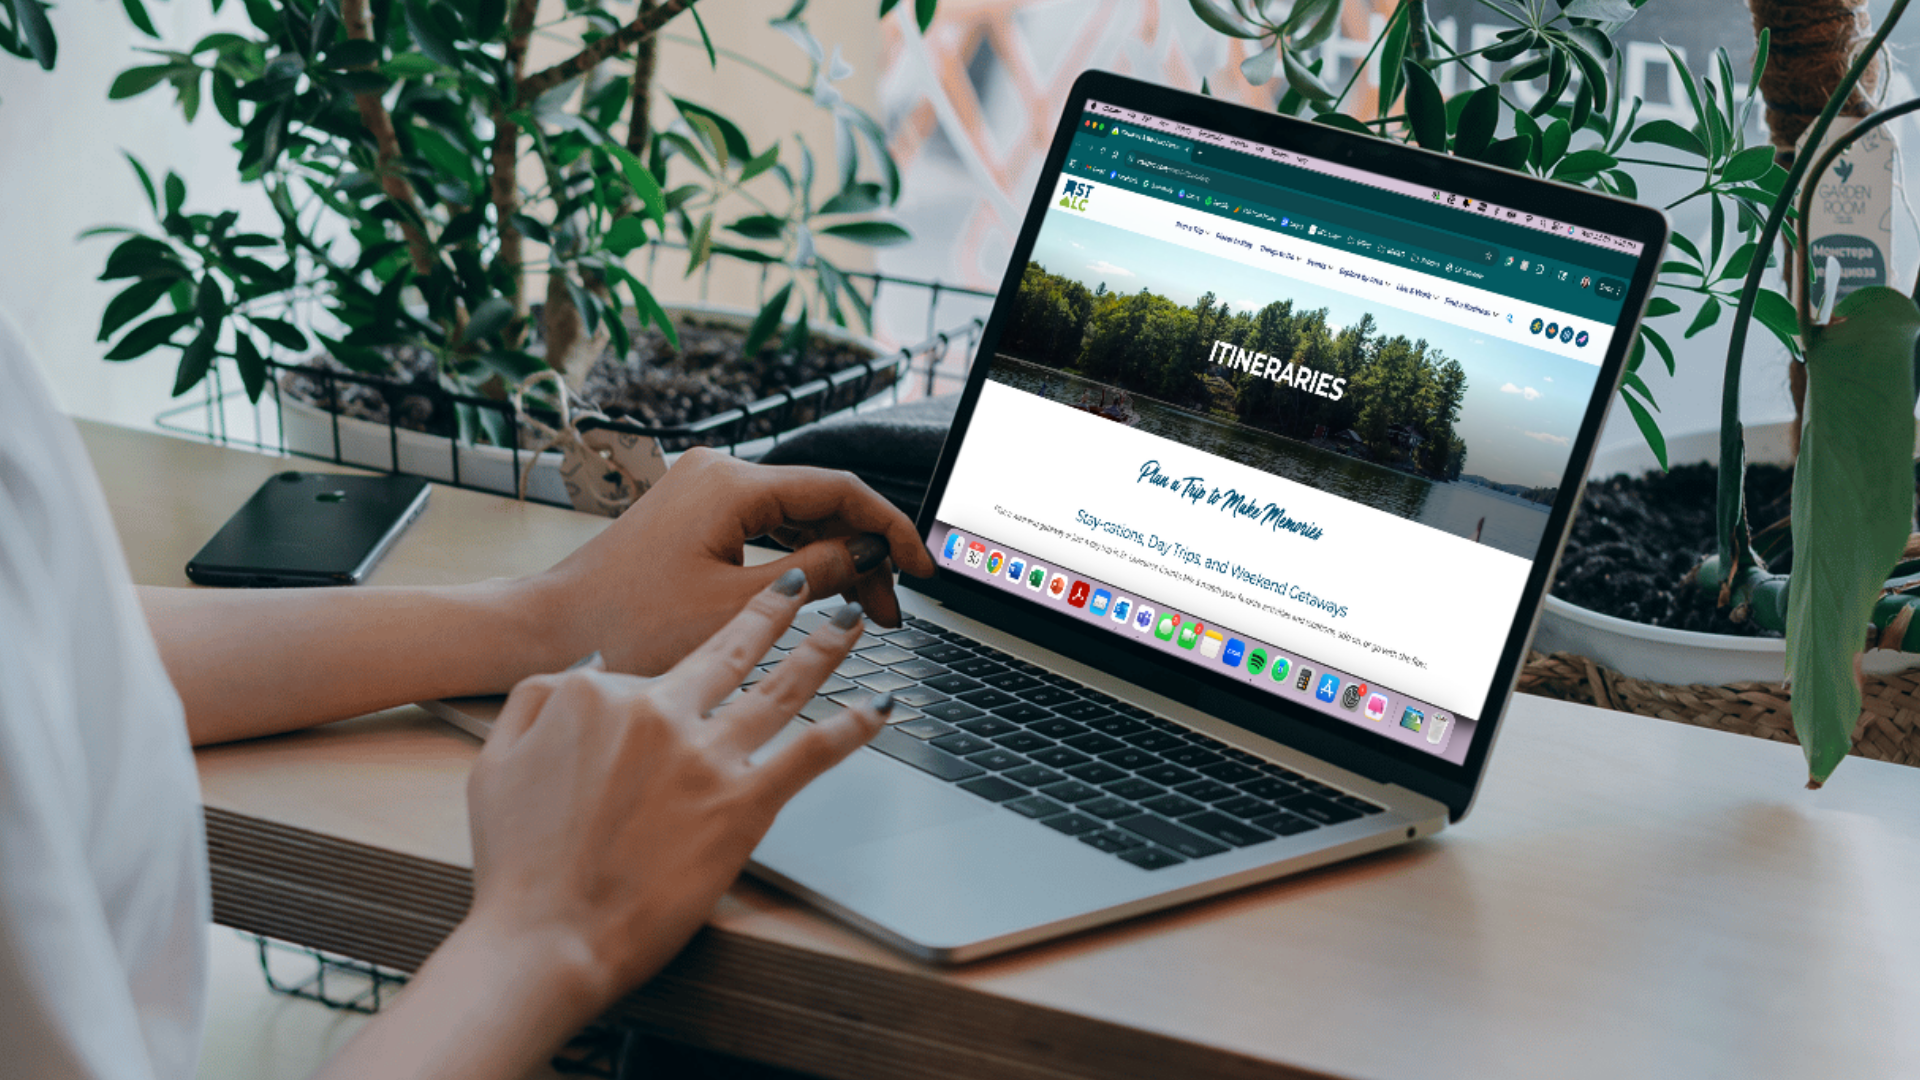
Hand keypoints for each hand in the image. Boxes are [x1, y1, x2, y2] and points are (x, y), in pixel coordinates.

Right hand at [463, 568, 890, 1009]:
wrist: (545, 938)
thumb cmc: (519, 865)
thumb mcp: (496, 761)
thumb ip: (536, 701)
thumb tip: (586, 670)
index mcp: (598, 693)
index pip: (651, 672)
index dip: (663, 690)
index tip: (680, 690)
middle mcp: (658, 711)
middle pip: (730, 650)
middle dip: (774, 611)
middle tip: (803, 587)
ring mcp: (705, 756)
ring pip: (780, 686)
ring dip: (823, 648)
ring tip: (851, 622)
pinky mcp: (742, 804)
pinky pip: (810, 752)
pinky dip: (852, 726)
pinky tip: (879, 708)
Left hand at [532, 447, 935, 676]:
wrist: (550, 630)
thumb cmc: (628, 624)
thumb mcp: (738, 608)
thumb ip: (817, 575)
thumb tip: (869, 556)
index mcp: (732, 483)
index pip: (839, 490)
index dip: (888, 529)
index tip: (921, 568)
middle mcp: (719, 473)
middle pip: (820, 502)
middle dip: (864, 554)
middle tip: (891, 611)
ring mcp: (704, 492)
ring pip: (795, 517)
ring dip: (834, 561)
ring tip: (865, 613)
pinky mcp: (694, 517)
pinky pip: (765, 529)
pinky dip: (798, 561)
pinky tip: (821, 596)